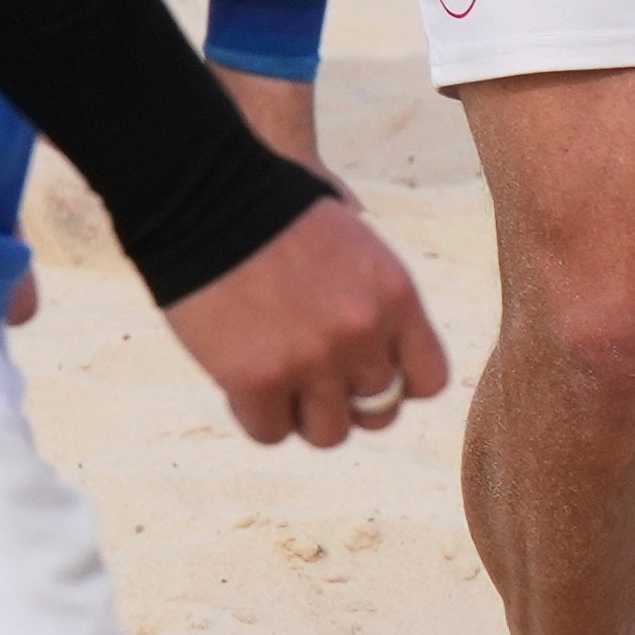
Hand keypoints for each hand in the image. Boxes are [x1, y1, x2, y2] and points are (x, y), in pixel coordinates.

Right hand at [159, 192, 446, 448]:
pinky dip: (258, 417)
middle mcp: (363, 334)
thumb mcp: (357, 249)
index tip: (367, 373)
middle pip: (379, 413)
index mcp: (396, 297)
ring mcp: (311, 360)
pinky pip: (270, 433)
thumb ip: (378, 305)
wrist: (206, 200)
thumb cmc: (278, 219)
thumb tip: (385, 361)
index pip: (429, 380)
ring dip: (304, 416)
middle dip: (348, 402)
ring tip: (281, 386)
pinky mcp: (256, 380)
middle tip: (314, 380)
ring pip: (329, 434)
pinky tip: (244, 385)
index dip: (398, 384)